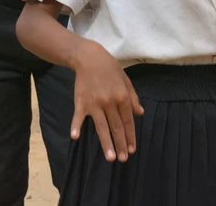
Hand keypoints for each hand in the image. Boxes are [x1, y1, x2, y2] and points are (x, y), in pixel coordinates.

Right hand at [69, 39, 143, 161]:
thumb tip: (140, 113)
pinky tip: (75, 137)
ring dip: (106, 143)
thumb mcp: (125, 79)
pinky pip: (78, 116)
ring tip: (111, 158)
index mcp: (122, 96)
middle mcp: (109, 102)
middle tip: (123, 159)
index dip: (131, 136)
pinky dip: (76, 126)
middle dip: (121, 144)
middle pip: (117, 127)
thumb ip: (133, 97)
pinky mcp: (81, 101)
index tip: (132, 149)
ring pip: (102, 126)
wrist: (88, 56)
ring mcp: (94, 103)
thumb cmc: (109, 67)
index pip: (128, 121)